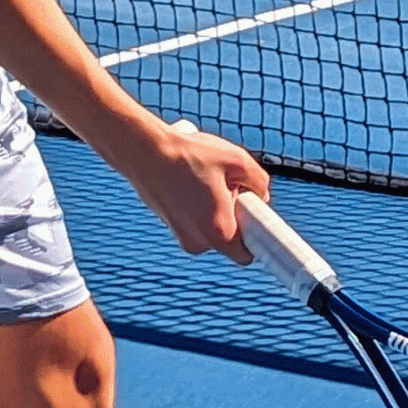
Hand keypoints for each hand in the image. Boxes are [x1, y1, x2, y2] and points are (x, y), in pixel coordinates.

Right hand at [105, 116, 271, 261]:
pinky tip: (193, 181)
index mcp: (218, 232)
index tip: (261, 224)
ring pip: (212, 226)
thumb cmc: (191, 156)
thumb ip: (260, 181)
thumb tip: (262, 196)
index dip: (257, 239)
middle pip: (231, 237)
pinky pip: (196, 220)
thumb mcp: (238, 160)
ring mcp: (181, 235)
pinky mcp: (170, 225)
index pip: (246, 255)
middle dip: (236, 215)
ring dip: (217, 208)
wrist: (145, 152)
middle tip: (229, 186)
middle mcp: (198, 242)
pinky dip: (200, 206)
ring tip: (206, 180)